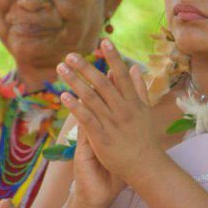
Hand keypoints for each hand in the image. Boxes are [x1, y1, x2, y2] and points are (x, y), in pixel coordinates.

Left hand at [57, 39, 158, 181]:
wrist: (146, 166)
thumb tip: (135, 67)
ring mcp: (112, 123)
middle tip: (70, 54)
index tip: (104, 41)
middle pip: (102, 83)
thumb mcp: (145, 111)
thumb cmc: (145, 138)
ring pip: (91, 98)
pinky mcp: (102, 138)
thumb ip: (139, 88)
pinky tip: (64, 96)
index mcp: (133, 102)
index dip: (113, 57)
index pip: (121, 75)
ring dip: (75, 82)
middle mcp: (122, 110)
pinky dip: (75, 106)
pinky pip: (86, 119)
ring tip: (61, 69)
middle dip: (85, 67)